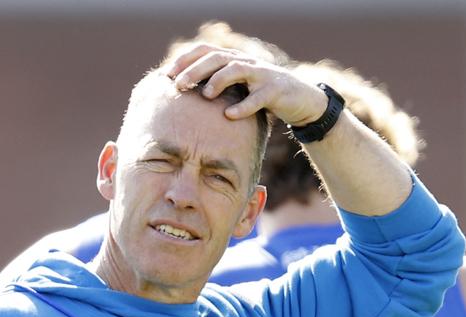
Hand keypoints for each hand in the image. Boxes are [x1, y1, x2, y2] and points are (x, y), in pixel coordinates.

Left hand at [163, 44, 328, 126]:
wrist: (298, 99)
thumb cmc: (259, 95)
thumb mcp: (236, 88)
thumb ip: (214, 85)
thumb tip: (181, 93)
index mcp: (233, 59)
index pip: (205, 50)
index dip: (185, 59)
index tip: (167, 74)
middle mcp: (245, 62)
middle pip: (217, 58)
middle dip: (195, 70)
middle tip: (178, 85)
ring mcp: (261, 74)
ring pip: (237, 69)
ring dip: (218, 81)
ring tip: (205, 95)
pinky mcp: (275, 91)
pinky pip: (258, 97)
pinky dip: (243, 106)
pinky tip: (229, 115)